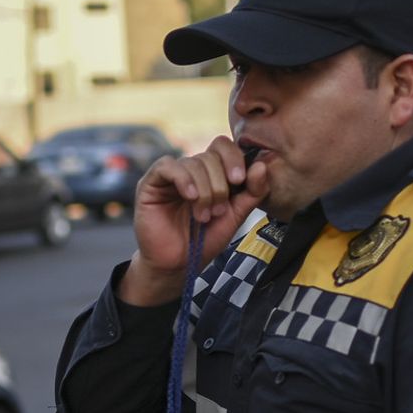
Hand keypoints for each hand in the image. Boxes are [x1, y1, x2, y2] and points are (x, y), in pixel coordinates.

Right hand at [119, 137, 267, 305]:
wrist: (178, 265)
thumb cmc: (204, 241)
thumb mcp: (235, 216)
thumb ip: (251, 193)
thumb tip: (261, 166)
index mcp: (210, 174)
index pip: (222, 147)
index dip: (234, 158)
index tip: (239, 180)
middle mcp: (190, 171)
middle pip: (210, 156)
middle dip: (219, 185)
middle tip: (217, 211)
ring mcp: (170, 176)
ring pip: (193, 163)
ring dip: (204, 191)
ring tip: (203, 216)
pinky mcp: (151, 183)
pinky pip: (168, 166)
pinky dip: (183, 180)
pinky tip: (190, 197)